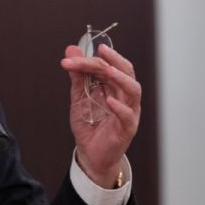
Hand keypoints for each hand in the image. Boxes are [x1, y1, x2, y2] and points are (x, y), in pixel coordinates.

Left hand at [60, 42, 140, 188]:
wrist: (90, 153)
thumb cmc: (89, 125)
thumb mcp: (79, 97)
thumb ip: (78, 76)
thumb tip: (71, 50)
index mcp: (115, 86)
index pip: (109, 65)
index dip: (91, 58)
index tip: (71, 56)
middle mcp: (124, 96)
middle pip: (125, 72)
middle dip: (112, 60)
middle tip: (98, 52)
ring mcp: (128, 111)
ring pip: (133, 90)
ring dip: (121, 78)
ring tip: (108, 70)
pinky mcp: (127, 128)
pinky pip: (127, 116)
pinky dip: (120, 107)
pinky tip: (109, 101)